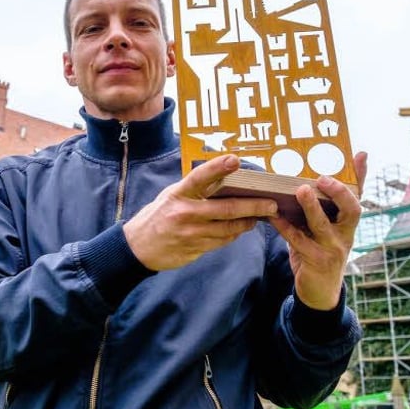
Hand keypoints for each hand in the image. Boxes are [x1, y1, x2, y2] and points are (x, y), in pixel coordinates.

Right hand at [123, 155, 278, 270]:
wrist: (137, 247)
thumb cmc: (159, 215)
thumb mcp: (171, 195)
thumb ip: (195, 189)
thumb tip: (226, 179)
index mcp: (178, 194)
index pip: (200, 177)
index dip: (217, 167)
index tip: (235, 160)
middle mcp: (185, 213)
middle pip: (226, 209)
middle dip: (253, 207)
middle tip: (271, 204)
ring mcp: (190, 233)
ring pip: (228, 228)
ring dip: (247, 222)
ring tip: (260, 216)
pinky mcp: (194, 248)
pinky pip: (221, 241)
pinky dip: (234, 234)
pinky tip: (242, 228)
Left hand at [269, 152, 367, 310]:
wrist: (320, 291)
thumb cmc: (322, 250)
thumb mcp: (329, 227)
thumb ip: (325, 205)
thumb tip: (317, 180)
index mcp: (348, 223)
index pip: (359, 195)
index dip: (361, 175)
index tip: (359, 155)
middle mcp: (345, 234)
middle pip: (352, 210)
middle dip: (339, 192)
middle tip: (323, 178)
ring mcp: (332, 249)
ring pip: (323, 225)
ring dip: (311, 207)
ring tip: (301, 190)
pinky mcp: (316, 261)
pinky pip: (299, 241)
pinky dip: (285, 227)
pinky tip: (273, 215)